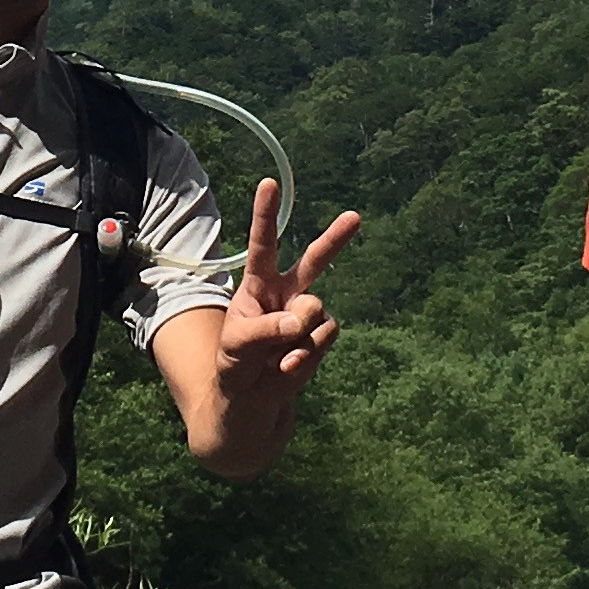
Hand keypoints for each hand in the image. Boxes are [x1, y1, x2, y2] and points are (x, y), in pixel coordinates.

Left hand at [212, 179, 352, 398]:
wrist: (250, 404)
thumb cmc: (234, 367)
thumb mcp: (237, 346)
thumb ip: (267, 329)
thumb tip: (303, 320)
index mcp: (257, 285)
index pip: (262, 245)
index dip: (266, 215)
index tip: (268, 183)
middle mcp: (286, 294)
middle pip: (313, 261)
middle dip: (335, 239)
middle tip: (354, 217)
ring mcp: (306, 317)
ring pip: (315, 311)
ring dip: (296, 335)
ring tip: (275, 357)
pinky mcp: (320, 339)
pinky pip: (323, 337)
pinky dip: (305, 355)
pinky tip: (288, 368)